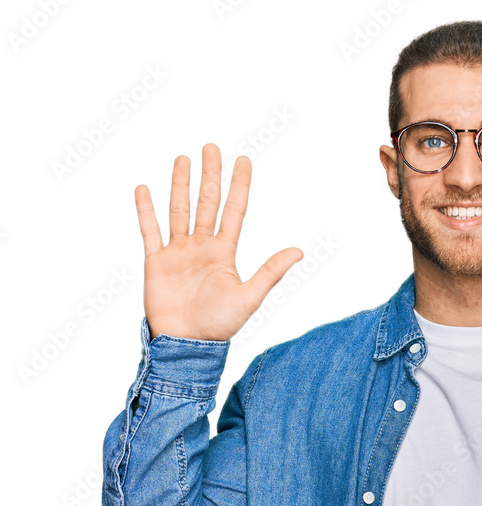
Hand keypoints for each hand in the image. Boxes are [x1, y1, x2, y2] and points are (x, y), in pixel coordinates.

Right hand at [135, 143, 302, 340]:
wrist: (186, 344)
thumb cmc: (219, 325)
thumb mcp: (249, 297)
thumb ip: (271, 271)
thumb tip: (299, 251)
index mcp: (224, 253)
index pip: (234, 211)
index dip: (238, 185)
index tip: (243, 159)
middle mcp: (202, 247)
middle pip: (207, 203)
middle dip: (210, 176)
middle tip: (211, 147)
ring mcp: (178, 252)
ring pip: (179, 210)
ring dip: (180, 185)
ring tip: (183, 158)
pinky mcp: (156, 261)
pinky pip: (150, 230)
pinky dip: (145, 210)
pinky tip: (144, 189)